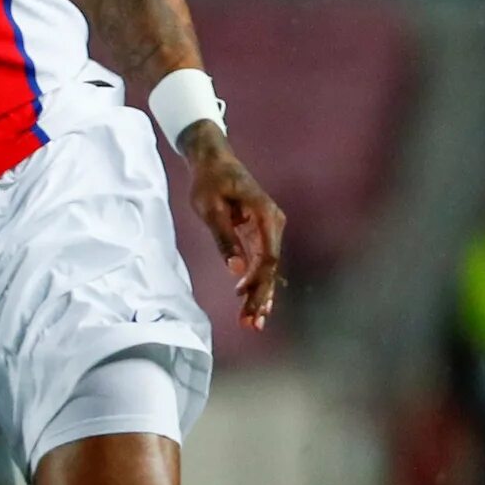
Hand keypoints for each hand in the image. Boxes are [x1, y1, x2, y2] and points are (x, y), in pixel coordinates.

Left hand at [185, 126, 286, 329]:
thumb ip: (225, 239)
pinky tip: (255, 303)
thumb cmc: (210, 181)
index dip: (257, 281)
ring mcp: (270, 230)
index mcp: (266, 216)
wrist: (214, 160)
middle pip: (271, 267)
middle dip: (261, 296)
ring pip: (268, 268)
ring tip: (253, 323)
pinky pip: (263, 262)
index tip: (242, 298)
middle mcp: (274, 224)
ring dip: (260, 294)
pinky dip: (258, 282)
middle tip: (251, 325)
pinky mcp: (261, 233)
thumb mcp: (211, 208)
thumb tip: (236, 269)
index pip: (268, 257)